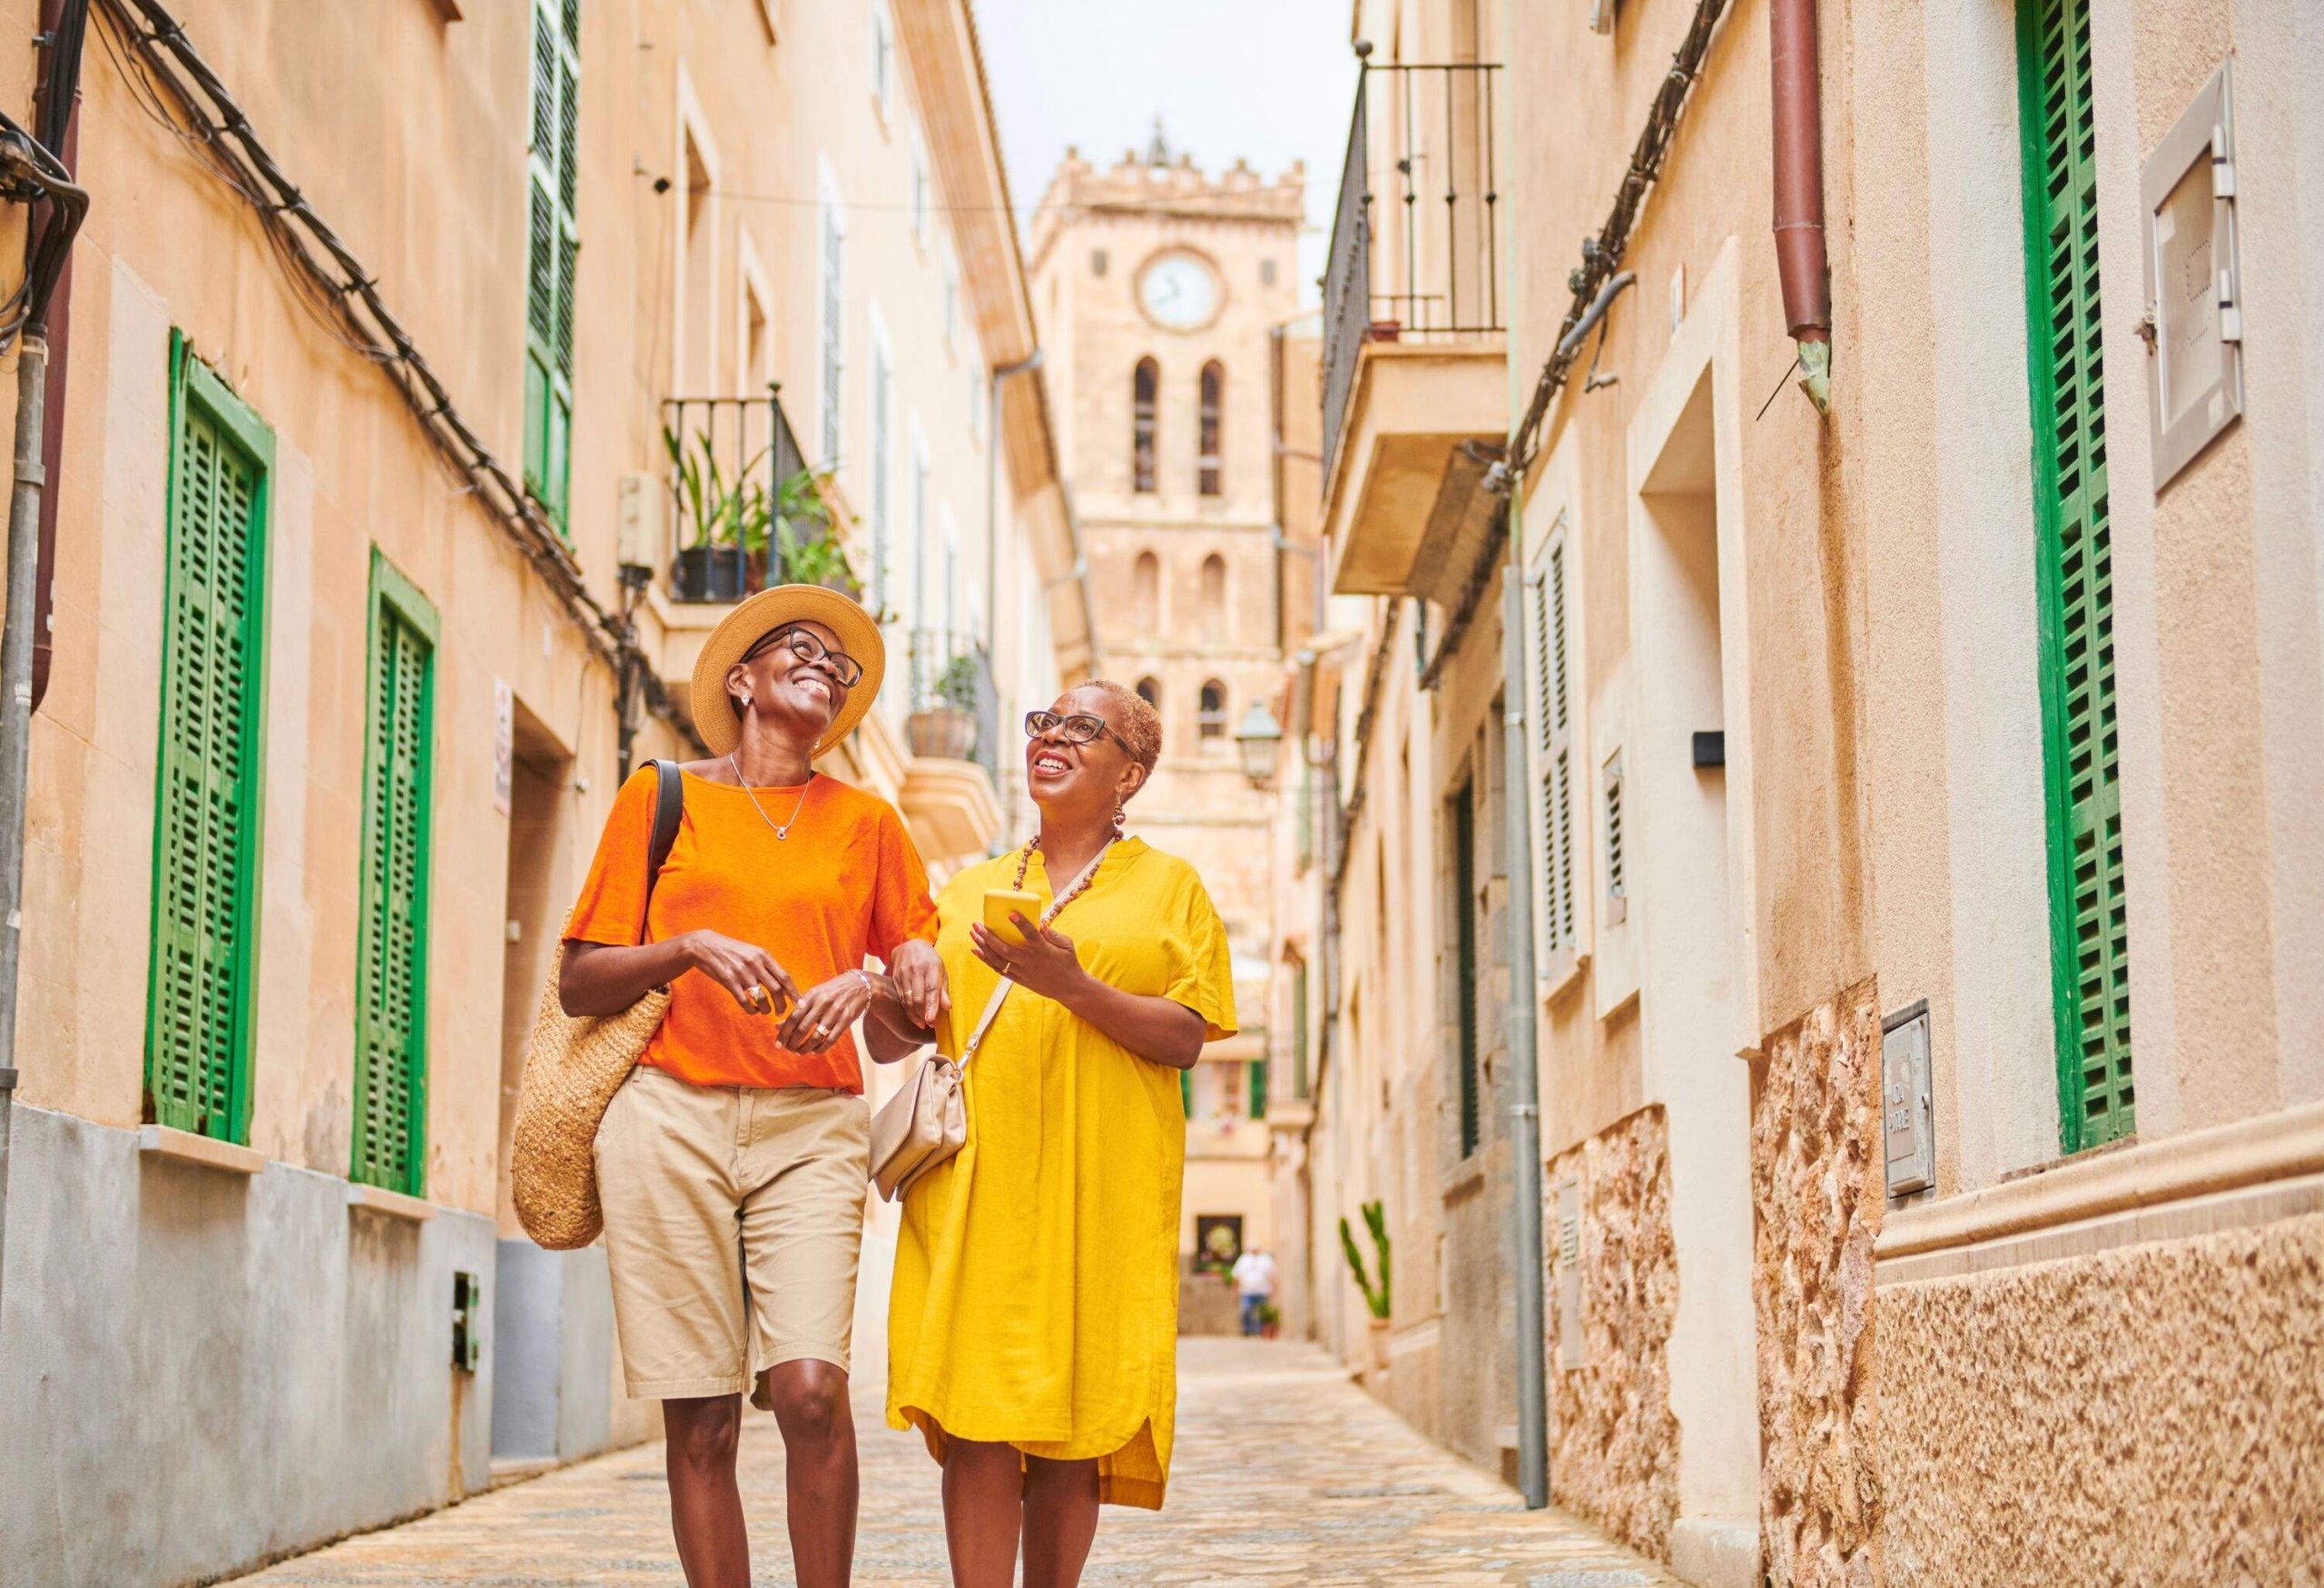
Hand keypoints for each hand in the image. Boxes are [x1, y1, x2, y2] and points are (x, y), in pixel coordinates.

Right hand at [682, 931, 798, 1015]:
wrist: (705, 946)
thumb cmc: (732, 951)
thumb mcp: (752, 952)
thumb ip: (766, 965)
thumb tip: (784, 982)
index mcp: (763, 955)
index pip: (785, 977)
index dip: (794, 992)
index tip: (800, 1003)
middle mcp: (755, 964)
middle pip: (776, 990)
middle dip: (782, 1005)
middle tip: (781, 1012)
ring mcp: (741, 973)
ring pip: (762, 998)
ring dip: (767, 1009)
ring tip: (766, 1011)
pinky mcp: (728, 981)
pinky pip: (744, 1001)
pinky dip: (751, 1010)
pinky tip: (753, 1009)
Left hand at [777, 971, 874, 1054]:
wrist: (860, 985)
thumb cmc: (832, 991)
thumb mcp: (814, 995)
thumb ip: (797, 1010)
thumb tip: (777, 1027)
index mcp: (812, 995)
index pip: (793, 1017)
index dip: (784, 1033)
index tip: (777, 1044)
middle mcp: (823, 1003)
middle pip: (802, 1028)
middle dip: (793, 1043)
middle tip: (788, 1050)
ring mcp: (836, 1011)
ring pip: (816, 1036)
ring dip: (805, 1048)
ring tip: (800, 1052)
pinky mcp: (847, 1019)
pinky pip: (831, 1039)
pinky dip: (821, 1048)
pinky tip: (814, 1050)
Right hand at [887, 939, 949, 1028]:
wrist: (909, 945)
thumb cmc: (930, 961)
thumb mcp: (941, 970)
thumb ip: (943, 989)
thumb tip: (948, 1007)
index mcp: (931, 966)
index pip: (931, 988)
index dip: (931, 1005)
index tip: (932, 1020)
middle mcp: (915, 969)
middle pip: (918, 997)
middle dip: (924, 1014)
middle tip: (931, 1024)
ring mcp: (903, 973)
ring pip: (908, 999)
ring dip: (915, 1015)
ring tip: (923, 1024)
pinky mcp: (894, 978)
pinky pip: (901, 998)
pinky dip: (907, 1010)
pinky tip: (914, 1017)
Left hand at [969, 914, 1088, 1003]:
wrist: (1069, 988)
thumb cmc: (1068, 962)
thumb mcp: (1066, 944)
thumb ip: (1052, 933)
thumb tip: (1039, 923)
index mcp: (1043, 949)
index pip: (1030, 934)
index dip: (1021, 924)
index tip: (1011, 914)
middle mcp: (1030, 960)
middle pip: (1004, 948)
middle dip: (988, 936)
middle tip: (977, 924)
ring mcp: (1022, 971)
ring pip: (998, 959)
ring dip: (983, 946)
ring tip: (973, 933)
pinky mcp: (1019, 979)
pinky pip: (999, 969)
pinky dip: (986, 960)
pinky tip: (976, 950)